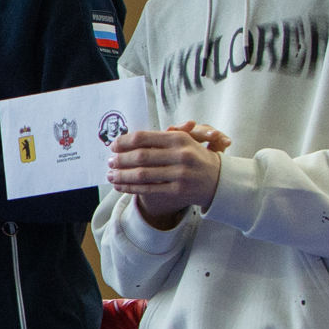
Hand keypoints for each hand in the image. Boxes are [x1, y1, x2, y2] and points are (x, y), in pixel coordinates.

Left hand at [108, 121, 228, 228]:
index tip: (113, 145)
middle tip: (109, 161)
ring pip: (142, 174)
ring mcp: (180, 174)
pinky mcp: (179, 190)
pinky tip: (120, 186)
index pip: (144, 138)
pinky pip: (149, 189)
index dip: (124, 142)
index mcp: (179, 139)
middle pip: (141, 157)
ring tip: (110, 175)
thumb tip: (129, 139)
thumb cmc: (195, 157)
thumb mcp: (184, 142)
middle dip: (121, 160)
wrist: (219, 180)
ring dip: (122, 175)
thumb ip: (160, 139)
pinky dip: (131, 188)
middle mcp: (180, 155)